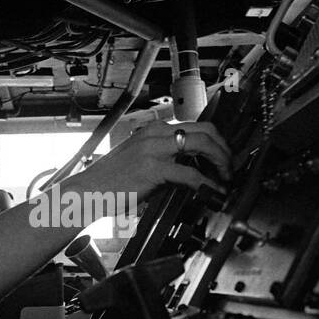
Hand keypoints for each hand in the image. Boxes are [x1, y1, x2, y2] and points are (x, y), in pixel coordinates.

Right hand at [71, 121, 232, 205]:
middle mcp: (156, 133)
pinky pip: (191, 174)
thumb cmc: (111, 181)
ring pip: (202, 143)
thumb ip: (165, 158)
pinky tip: (212, 192)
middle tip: (230, 167)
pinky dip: (207, 184)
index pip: (196, 125)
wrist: (87, 192)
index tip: (224, 156)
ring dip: (221, 160)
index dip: (216, 141)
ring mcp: (154, 148)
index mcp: (153, 129)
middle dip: (224, 148)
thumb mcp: (140, 160)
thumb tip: (193, 169)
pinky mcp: (153, 168)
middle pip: (205, 129)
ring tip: (225, 177)